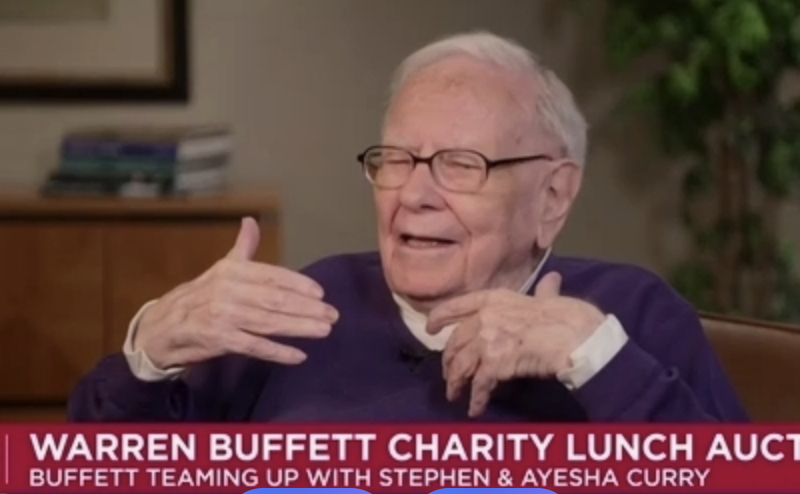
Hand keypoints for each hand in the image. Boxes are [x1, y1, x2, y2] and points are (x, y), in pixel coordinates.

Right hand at [135, 217, 338, 368]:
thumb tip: (251, 221)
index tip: (321, 292)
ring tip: (324, 330)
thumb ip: (241, 248)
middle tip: (333, 314)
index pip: (271, 275)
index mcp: (230, 270)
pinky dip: (278, 351)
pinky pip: (254, 346)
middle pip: (275, 299)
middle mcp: (227, 290)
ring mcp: (222, 315)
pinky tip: (299, 355)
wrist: (158, 328)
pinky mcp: (218, 339)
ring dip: (299, 327)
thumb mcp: (219, 270)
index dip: (298, 283)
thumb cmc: (196, 298)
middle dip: (307, 307)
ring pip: (269, 322)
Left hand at [426, 272, 604, 416]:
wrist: (579, 337)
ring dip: (456, 382)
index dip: (439, 317)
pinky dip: (476, 399)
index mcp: (495, 299)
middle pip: (456, 341)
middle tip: (449, 374)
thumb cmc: (569, 316)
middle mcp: (485, 317)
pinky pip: (479, 384)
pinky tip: (475, 408)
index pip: (456, 305)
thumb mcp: (550, 298)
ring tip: (454, 395)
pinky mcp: (495, 363)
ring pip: (461, 364)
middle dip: (449, 361)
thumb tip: (550, 280)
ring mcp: (488, 340)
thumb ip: (544, 292)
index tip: (429, 328)